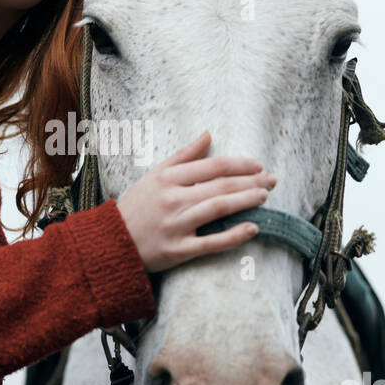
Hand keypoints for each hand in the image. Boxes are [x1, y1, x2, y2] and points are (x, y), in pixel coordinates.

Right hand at [116, 129, 276, 273]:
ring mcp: (175, 225)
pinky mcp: (177, 250)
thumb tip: (208, 134)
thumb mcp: (154, 175)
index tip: (258, 165)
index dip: (239, 164)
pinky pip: (211, 243)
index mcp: (167, 178)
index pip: (212, 166)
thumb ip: (183, 155)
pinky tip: (253, 229)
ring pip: (218, 209)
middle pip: (220, 186)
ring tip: (265, 197)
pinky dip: (233, 236)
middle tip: (272, 180)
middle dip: (251, 182)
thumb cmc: (136, 206)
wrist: (111, 243)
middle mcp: (172, 199)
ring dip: (246, 201)